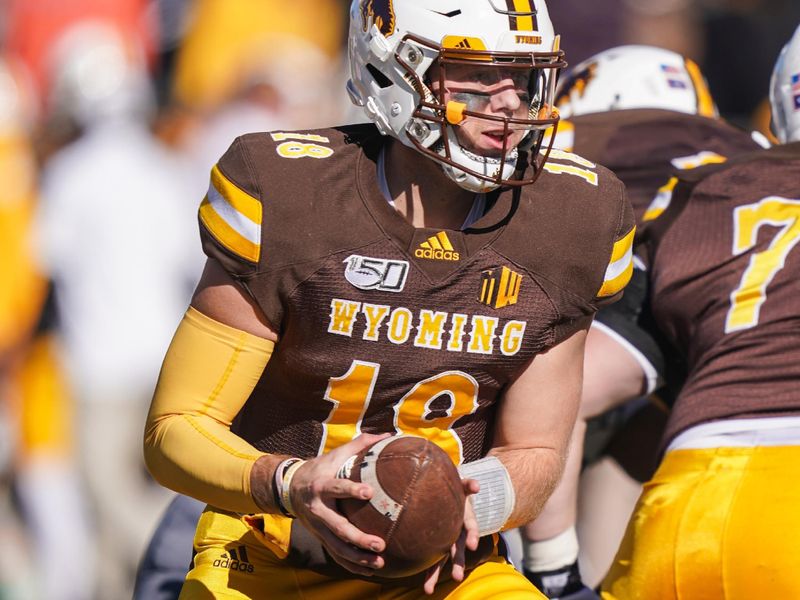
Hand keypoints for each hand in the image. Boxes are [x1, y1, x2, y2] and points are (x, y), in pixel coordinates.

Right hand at [288, 432, 390, 575]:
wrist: (290, 487)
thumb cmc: (320, 468)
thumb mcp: (335, 454)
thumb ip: (360, 445)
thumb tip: (388, 435)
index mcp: (321, 485)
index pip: (336, 488)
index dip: (351, 490)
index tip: (369, 493)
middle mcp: (317, 509)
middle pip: (338, 527)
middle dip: (359, 538)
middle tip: (380, 543)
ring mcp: (317, 527)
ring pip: (336, 547)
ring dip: (358, 558)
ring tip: (379, 562)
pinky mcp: (319, 537)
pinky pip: (335, 555)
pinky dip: (351, 564)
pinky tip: (370, 569)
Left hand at [423, 477, 480, 594]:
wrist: (450, 494)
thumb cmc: (455, 489)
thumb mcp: (462, 485)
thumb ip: (469, 484)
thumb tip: (476, 485)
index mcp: (466, 518)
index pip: (471, 527)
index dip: (473, 535)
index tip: (472, 545)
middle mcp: (459, 533)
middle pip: (459, 549)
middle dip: (458, 562)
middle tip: (456, 577)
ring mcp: (449, 541)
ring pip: (444, 559)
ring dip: (437, 573)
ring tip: (429, 589)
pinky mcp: (439, 545)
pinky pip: (434, 558)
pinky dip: (430, 571)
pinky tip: (425, 585)